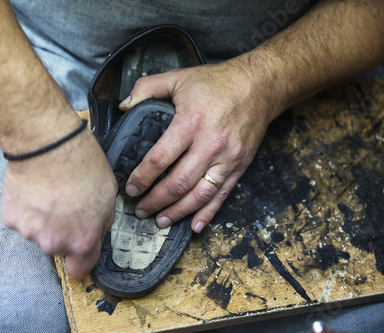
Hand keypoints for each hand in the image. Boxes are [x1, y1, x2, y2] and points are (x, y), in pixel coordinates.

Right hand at [1, 127, 116, 277]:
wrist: (47, 142)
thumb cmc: (81, 163)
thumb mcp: (109, 195)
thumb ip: (102, 224)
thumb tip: (95, 234)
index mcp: (82, 241)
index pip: (80, 269)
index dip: (82, 257)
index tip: (80, 246)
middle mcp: (54, 243)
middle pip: (59, 249)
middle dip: (63, 232)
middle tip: (66, 205)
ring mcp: (30, 232)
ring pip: (39, 234)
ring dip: (44, 221)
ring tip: (49, 193)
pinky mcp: (11, 219)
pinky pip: (22, 220)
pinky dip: (27, 210)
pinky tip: (34, 190)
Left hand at [119, 54, 281, 233]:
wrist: (259, 86)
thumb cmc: (216, 82)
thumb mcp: (178, 77)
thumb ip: (147, 87)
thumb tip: (124, 106)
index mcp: (191, 123)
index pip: (160, 159)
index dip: (142, 178)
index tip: (131, 188)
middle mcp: (210, 144)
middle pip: (178, 183)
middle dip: (156, 201)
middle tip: (140, 210)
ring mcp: (227, 158)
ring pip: (199, 194)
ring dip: (178, 211)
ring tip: (160, 221)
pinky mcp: (239, 166)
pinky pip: (222, 195)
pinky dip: (208, 214)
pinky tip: (194, 226)